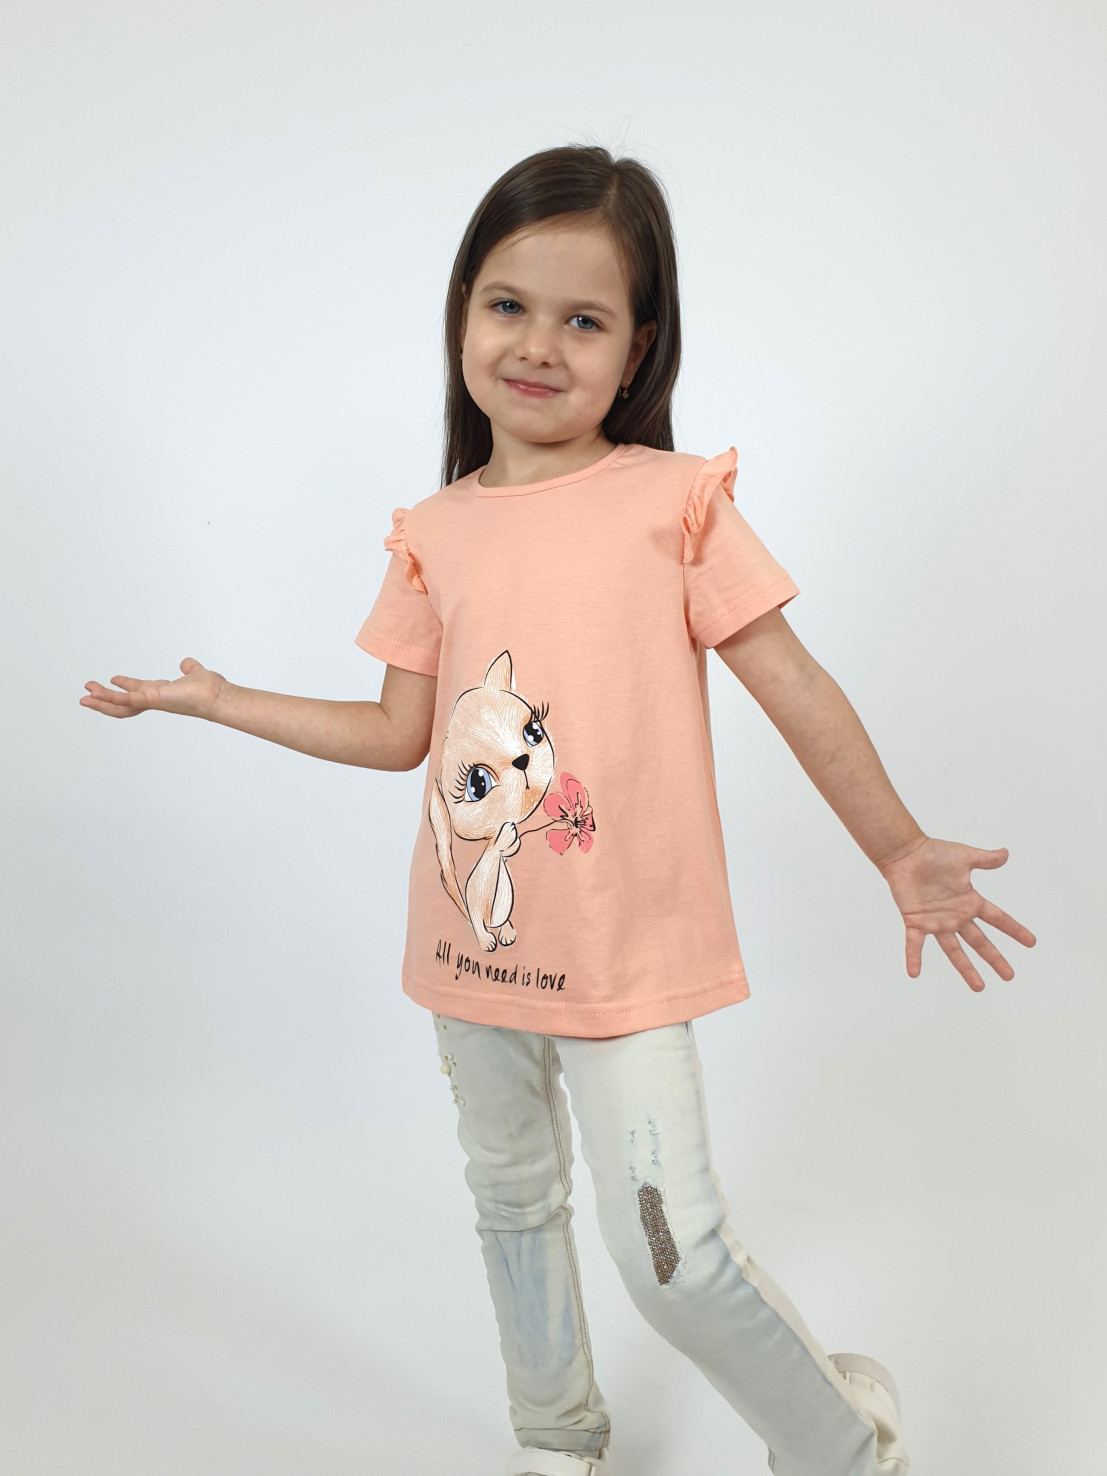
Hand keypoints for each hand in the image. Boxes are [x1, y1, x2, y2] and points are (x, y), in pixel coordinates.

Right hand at [79, 658, 227, 720]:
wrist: (217, 696)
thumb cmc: (210, 689)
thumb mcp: (195, 673)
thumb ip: (189, 669)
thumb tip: (186, 663)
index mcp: (161, 693)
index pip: (137, 691)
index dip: (124, 686)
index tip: (112, 679)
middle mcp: (154, 699)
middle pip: (123, 702)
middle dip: (105, 698)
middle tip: (88, 692)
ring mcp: (152, 702)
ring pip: (120, 705)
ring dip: (101, 701)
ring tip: (84, 697)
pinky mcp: (151, 700)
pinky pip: (126, 701)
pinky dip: (110, 698)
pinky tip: (96, 694)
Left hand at [876, 835, 1035, 991]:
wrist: (905, 853)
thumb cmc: (933, 853)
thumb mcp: (965, 856)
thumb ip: (986, 859)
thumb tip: (1006, 853)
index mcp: (969, 901)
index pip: (997, 919)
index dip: (1014, 930)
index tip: (1031, 942)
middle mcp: (956, 916)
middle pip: (979, 941)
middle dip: (994, 958)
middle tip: (1009, 976)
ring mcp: (936, 921)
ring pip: (953, 950)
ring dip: (965, 968)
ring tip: (979, 987)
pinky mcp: (915, 921)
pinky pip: (914, 944)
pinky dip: (913, 958)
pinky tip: (914, 974)